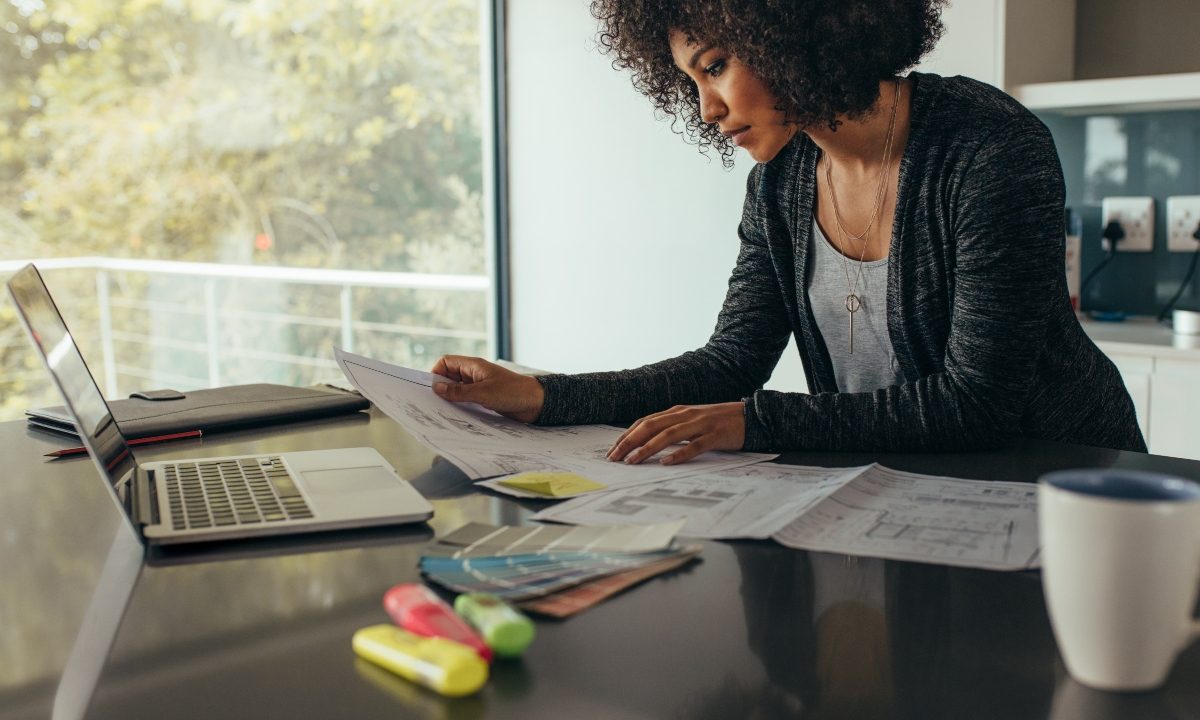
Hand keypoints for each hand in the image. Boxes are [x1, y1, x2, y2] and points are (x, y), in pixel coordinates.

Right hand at [430, 355, 544, 422]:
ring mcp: (479, 386)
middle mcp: (474, 374)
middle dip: (441, 387)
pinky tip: (458, 415)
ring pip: (458, 389)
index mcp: (473, 366)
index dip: (436, 373)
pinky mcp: (485, 398)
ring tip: (444, 411)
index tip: (432, 388)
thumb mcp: (482, 393)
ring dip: (451, 398)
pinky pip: (467, 399)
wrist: (536, 403)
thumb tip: (437, 388)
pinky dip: (461, 405)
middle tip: (433, 402)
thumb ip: (458, 392)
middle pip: (450, 376)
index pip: (446, 362)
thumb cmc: (513, 392)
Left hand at [606, 402, 745, 465]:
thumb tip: (647, 442)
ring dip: (647, 448)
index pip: (645, 422)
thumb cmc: (718, 423)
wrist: (750, 417)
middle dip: (630, 442)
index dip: (627, 435)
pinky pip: (694, 445)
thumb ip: (672, 428)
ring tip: (633, 461)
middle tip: (615, 457)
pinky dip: (679, 454)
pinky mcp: (715, 435)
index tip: (613, 450)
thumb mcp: (692, 422)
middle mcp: (685, 415)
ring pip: (668, 435)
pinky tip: (666, 462)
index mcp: (677, 411)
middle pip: (651, 426)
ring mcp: (700, 424)